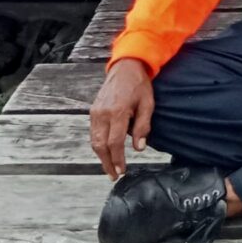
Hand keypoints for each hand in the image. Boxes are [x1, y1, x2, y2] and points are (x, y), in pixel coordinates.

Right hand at [88, 60, 154, 177]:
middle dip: (107, 163)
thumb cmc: (139, 85)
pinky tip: (106, 152)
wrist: (125, 67)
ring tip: (110, 168)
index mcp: (118, 111)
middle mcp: (103, 113)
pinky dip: (98, 145)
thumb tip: (139, 148)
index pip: (115, 142)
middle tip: (115, 175)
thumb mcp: (148, 103)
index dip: (118, 159)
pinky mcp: (93, 111)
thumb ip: (143, 126)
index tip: (122, 171)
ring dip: (101, 157)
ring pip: (94, 141)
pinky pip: (93, 133)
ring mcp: (96, 112)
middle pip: (101, 145)